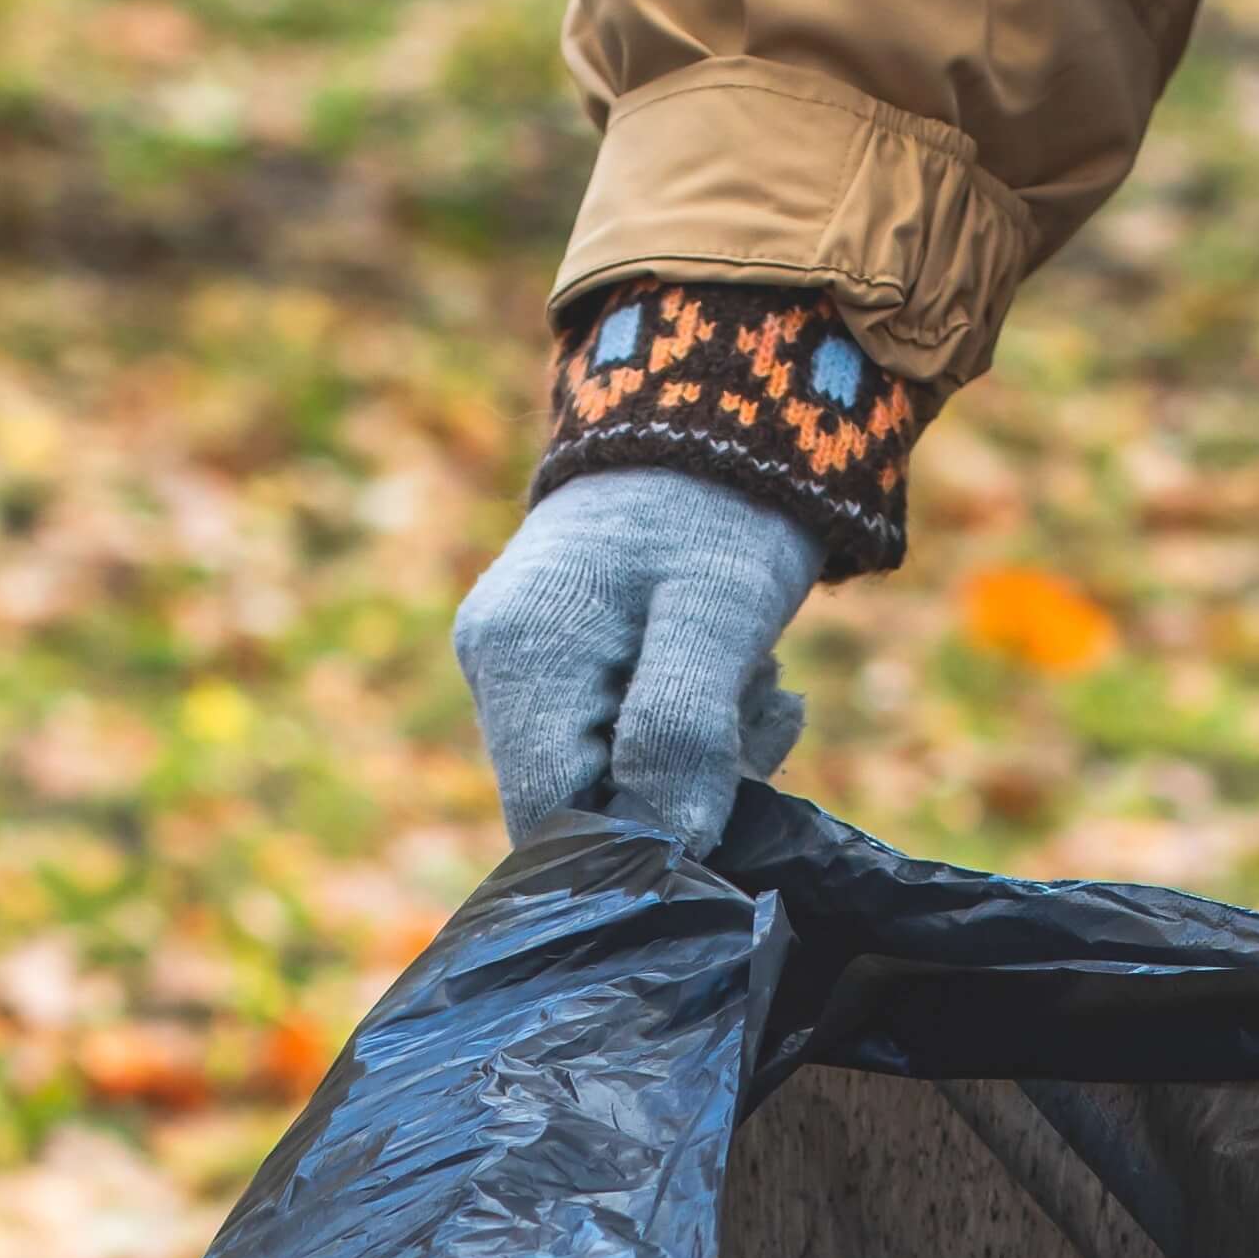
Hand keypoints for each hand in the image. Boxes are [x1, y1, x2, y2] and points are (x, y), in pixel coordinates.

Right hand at [452, 470, 819, 850]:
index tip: (727, 803)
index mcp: (520, 655)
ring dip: (697, 760)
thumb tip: (667, 844)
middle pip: (577, 801)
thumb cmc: (722, 504)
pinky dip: (689, 732)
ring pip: (604, 776)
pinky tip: (740, 685)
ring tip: (760, 688)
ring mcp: (517, 665)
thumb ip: (685, 728)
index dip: (641, 838)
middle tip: (763, 716)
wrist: (714, 413)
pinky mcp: (555, 663)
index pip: (551, 817)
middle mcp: (494, 666)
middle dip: (681, 790)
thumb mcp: (720, 613)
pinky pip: (617, 739)